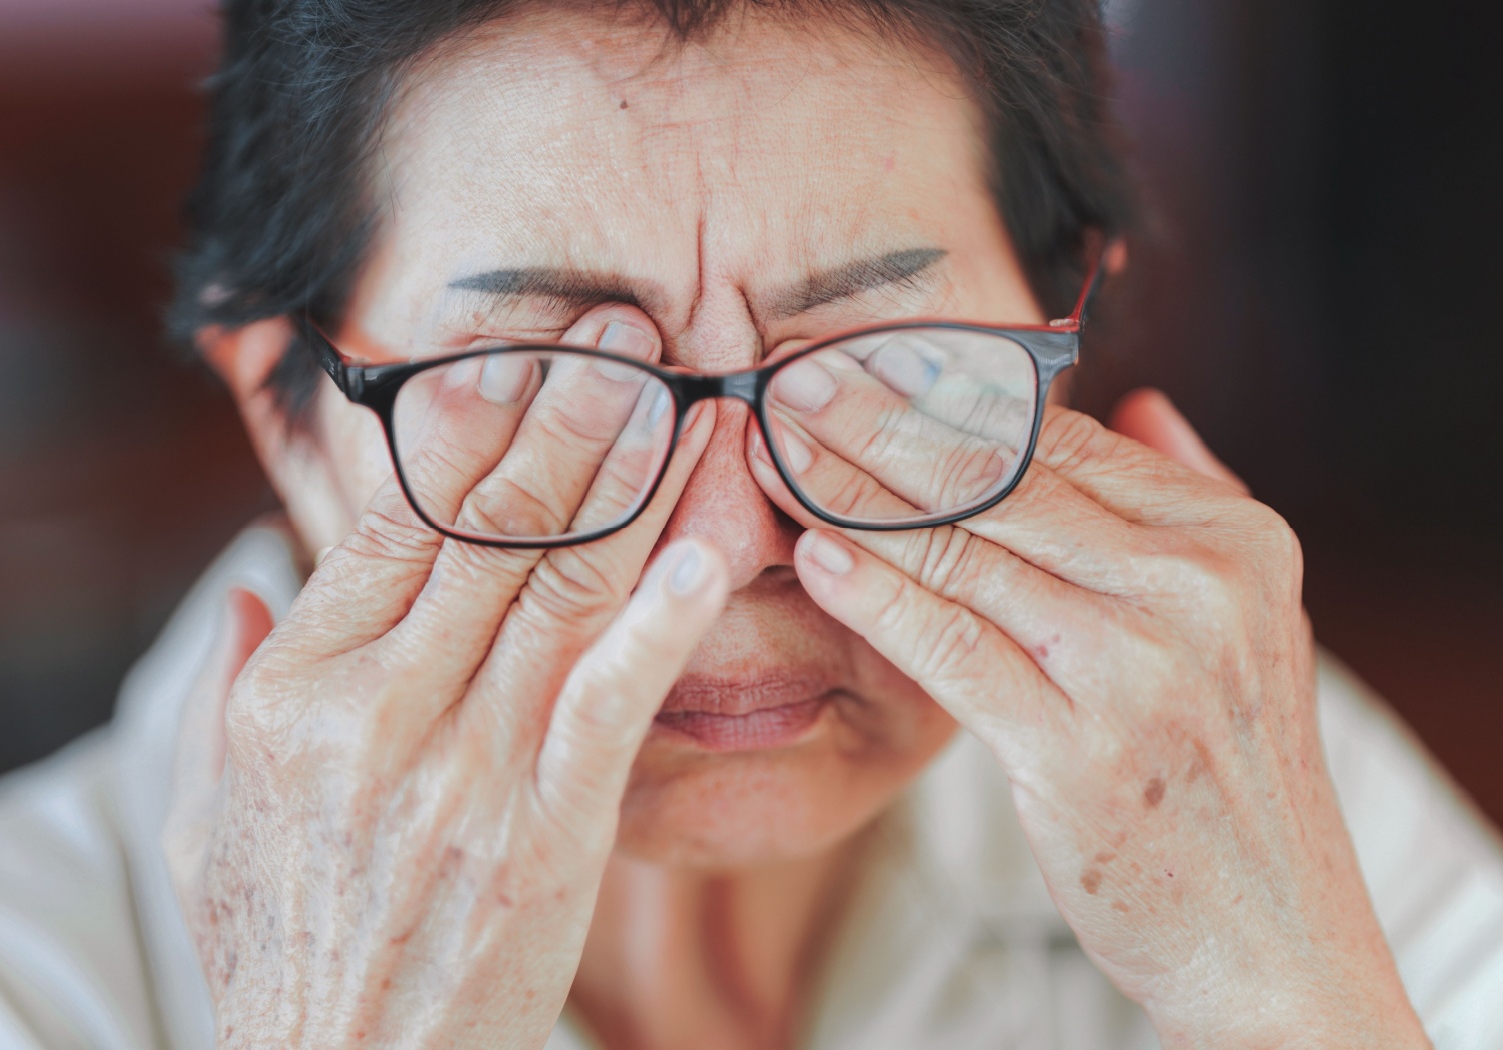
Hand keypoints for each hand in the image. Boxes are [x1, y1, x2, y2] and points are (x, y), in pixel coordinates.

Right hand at [163, 306, 728, 1048]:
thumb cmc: (282, 945)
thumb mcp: (209, 818)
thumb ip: (222, 694)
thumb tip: (246, 588)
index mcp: (295, 694)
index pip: (392, 519)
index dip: (468, 423)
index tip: (523, 351)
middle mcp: (376, 715)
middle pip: (488, 527)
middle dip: (569, 414)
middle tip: (630, 334)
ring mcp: (466, 773)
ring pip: (560, 588)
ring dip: (631, 479)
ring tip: (685, 393)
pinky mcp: (547, 836)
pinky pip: (611, 704)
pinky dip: (661, 620)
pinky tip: (711, 546)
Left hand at [747, 378, 1429, 1047]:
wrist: (1270, 931)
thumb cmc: (1229, 770)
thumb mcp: (1252, 618)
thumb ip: (1192, 498)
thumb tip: (1132, 400)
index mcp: (1232, 539)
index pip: (1061, 437)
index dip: (949, 392)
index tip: (865, 362)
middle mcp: (1195, 587)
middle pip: (1001, 478)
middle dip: (881, 422)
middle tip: (794, 381)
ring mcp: (1140, 669)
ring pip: (963, 551)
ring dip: (853, 496)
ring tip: (774, 454)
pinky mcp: (1078, 753)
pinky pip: (952, 649)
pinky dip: (875, 596)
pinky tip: (814, 556)